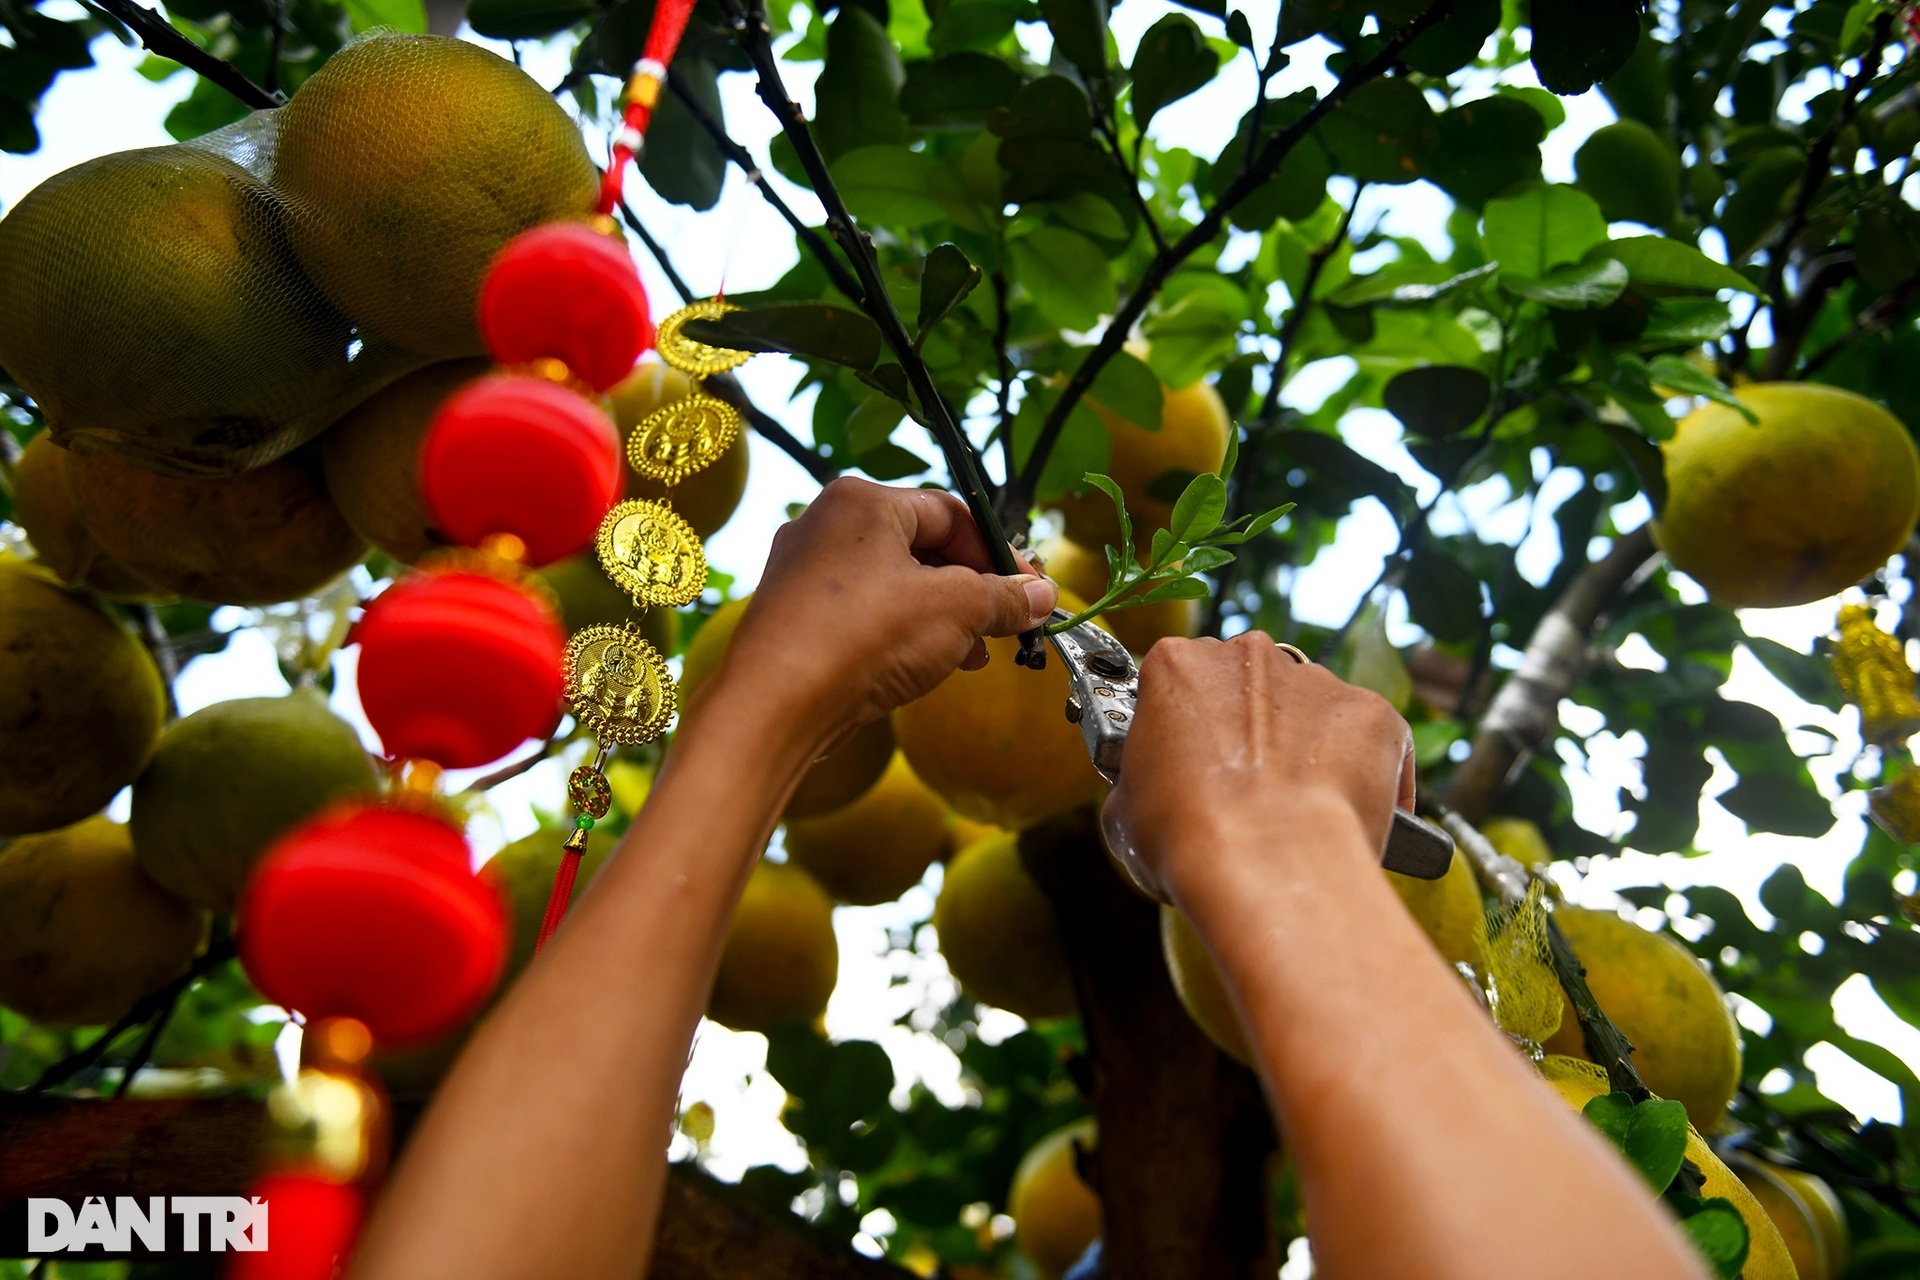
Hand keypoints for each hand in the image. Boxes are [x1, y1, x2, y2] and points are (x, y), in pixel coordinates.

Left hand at [710, 478, 1056, 746]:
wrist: (775, 705)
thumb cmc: (863, 638)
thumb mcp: (955, 610)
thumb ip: (1003, 597)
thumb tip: (1042, 596)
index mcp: (862, 501)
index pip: (951, 513)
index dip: (999, 552)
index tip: (1033, 590)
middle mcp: (826, 525)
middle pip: (922, 547)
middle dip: (972, 589)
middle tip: (1009, 624)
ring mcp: (804, 572)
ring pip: (894, 584)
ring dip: (943, 617)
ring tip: (977, 654)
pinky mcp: (795, 617)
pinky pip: (864, 613)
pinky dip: (903, 632)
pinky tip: (931, 666)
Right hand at [1101, 632, 1414, 902]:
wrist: (1269, 866)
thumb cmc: (1188, 839)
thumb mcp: (1126, 814)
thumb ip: (1142, 781)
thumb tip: (1154, 797)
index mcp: (1177, 665)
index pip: (1177, 683)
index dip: (1183, 729)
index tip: (1188, 765)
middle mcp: (1248, 656)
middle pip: (1246, 684)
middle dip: (1245, 728)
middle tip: (1242, 788)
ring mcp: (1316, 680)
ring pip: (1309, 707)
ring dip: (1302, 746)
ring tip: (1296, 809)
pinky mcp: (1374, 713)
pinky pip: (1369, 739)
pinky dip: (1363, 771)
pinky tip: (1350, 815)